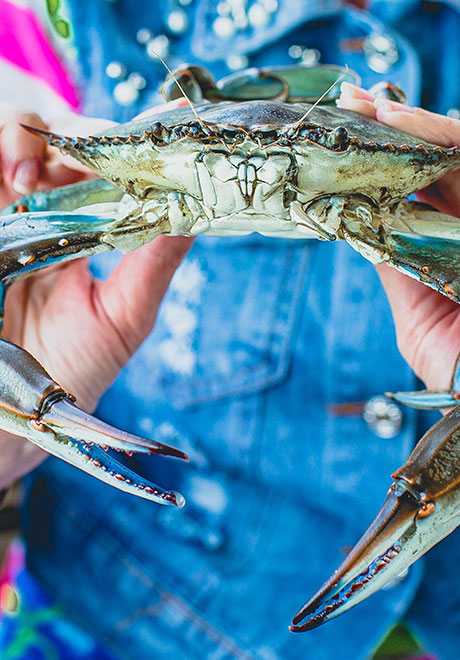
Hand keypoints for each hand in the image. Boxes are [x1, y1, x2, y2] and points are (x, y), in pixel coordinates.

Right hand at [0, 104, 191, 485]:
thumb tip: (198, 214)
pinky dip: (1, 156)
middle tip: (79, 150)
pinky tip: (13, 177)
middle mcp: (49, 215)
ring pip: (15, 144)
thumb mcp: (125, 316)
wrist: (18, 405)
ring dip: (26, 141)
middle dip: (71, 138)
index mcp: (91, 232)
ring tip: (29, 173)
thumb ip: (155, 263)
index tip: (135, 138)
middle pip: (60, 145)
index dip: (119, 149)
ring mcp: (9, 215)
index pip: (107, 171)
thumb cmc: (77, 366)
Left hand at [338, 83, 459, 391]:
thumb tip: (357, 227)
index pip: (423, 192)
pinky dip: (444, 143)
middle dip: (395, 130)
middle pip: (439, 163)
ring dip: (416, 125)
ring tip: (370, 108)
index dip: (388, 161)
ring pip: (459, 155)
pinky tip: (410, 126)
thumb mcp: (418, 322)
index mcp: (454, 249)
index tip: (348, 138)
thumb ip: (395, 270)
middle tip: (351, 105)